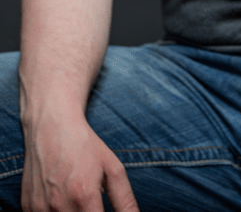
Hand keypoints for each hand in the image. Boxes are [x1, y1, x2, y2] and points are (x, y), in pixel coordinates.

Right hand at [21, 118, 138, 211]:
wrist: (51, 126)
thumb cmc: (85, 146)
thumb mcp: (112, 168)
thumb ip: (125, 201)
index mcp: (84, 196)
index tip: (102, 209)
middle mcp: (59, 206)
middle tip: (91, 203)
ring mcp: (39, 208)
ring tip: (77, 197)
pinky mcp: (28, 207)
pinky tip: (60, 197)